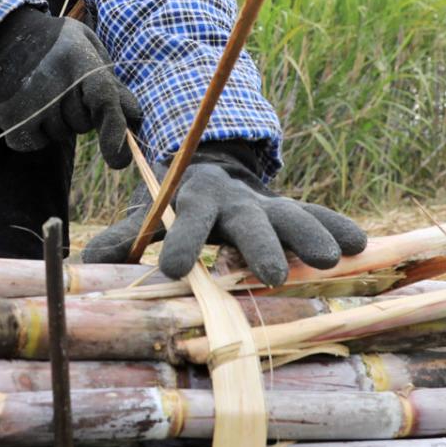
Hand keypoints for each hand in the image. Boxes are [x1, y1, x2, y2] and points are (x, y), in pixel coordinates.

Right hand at [0, 6, 141, 167]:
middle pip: (82, 123)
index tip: (119, 160)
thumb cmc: (54, 44)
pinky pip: (35, 143)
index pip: (103, 99)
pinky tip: (25, 107)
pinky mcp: (8, 116)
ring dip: (54, 122)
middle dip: (77, 113)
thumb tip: (135, 117)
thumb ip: (110, 81)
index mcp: (77, 56)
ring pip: (59, 135)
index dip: (115, 131)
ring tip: (38, 91)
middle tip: (59, 86)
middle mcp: (52, 78)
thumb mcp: (85, 47)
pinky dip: (34, 133)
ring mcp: (28, 99)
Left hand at [81, 139, 367, 285]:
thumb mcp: (148, 217)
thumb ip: (123, 238)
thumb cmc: (176, 206)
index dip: (181, 243)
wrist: (211, 172)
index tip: (173, 270)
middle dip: (259, 245)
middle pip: (248, 221)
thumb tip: (85, 267)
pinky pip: (317, 215)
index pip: (185, 220)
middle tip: (271, 274)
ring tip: (330, 260)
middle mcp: (233, 200)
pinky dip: (336, 227)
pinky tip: (360, 244)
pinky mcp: (290, 211)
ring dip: (309, 235)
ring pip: (290, 215)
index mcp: (193, 200)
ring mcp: (265, 204)